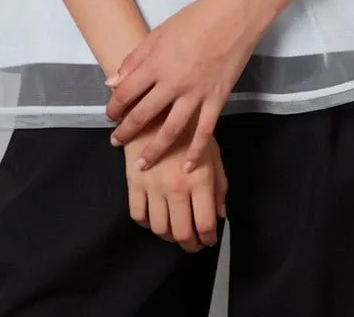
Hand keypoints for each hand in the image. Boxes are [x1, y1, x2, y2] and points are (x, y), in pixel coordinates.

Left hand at [106, 0, 261, 172]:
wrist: (232, 16)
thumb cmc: (194, 19)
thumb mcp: (159, 33)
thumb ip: (135, 59)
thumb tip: (113, 82)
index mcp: (156, 63)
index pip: (126, 93)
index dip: (114, 108)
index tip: (109, 116)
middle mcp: (173, 83)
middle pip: (143, 115)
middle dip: (126, 132)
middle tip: (116, 142)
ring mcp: (196, 94)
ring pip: (170, 130)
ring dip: (154, 150)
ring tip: (142, 164)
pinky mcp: (217, 99)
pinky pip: (204, 131)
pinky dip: (196, 151)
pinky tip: (188, 168)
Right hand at [123, 111, 227, 252]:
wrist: (156, 108)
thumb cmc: (189, 129)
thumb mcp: (212, 153)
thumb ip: (219, 185)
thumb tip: (220, 214)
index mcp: (200, 179)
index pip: (205, 224)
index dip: (208, 238)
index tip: (209, 240)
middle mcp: (176, 188)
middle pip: (182, 233)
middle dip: (190, 244)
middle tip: (194, 243)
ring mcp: (153, 187)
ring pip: (159, 229)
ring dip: (169, 236)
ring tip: (175, 231)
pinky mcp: (133, 183)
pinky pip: (138, 216)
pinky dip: (147, 223)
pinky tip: (155, 218)